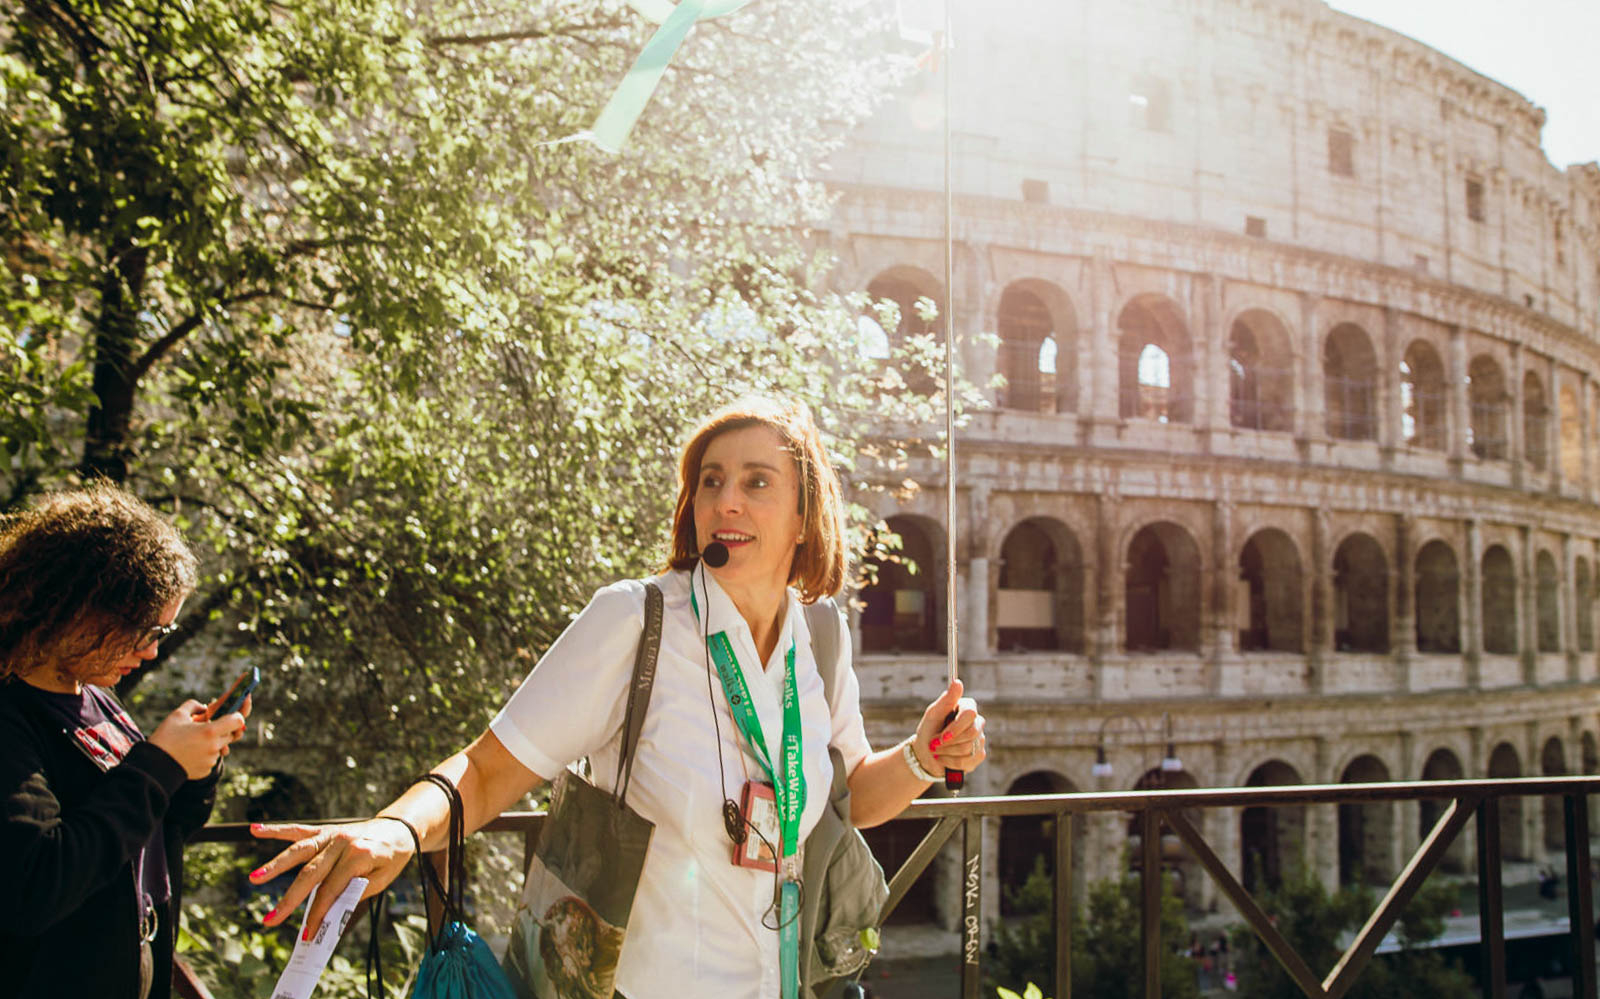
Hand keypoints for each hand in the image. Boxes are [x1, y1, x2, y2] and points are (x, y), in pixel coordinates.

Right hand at [148, 696, 249, 779]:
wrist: (153, 766)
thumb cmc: (165, 738)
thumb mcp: (177, 715)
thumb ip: (194, 706)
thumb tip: (204, 707)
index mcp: (211, 731)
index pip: (238, 721)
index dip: (236, 716)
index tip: (230, 715)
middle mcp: (214, 747)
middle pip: (230, 735)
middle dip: (222, 730)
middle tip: (207, 727)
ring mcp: (211, 760)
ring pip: (220, 747)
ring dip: (212, 743)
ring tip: (193, 741)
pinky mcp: (206, 770)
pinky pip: (210, 759)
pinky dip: (204, 754)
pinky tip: (190, 752)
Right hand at [249, 819, 415, 937]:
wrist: (399, 829)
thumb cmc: (390, 858)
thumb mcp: (381, 880)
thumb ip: (353, 893)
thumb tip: (326, 911)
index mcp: (358, 855)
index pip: (330, 890)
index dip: (317, 914)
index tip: (307, 934)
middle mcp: (342, 842)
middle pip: (310, 874)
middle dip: (289, 900)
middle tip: (270, 921)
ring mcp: (331, 834)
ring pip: (299, 851)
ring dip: (275, 866)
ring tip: (255, 878)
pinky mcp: (325, 830)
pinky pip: (299, 830)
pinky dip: (276, 830)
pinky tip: (255, 830)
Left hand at [912, 679, 986, 778]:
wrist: (925, 754)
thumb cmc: (929, 729)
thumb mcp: (933, 714)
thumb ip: (946, 700)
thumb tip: (957, 682)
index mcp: (967, 708)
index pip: (970, 714)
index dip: (956, 727)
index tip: (942, 736)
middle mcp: (977, 722)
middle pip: (972, 733)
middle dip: (949, 743)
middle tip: (934, 744)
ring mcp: (980, 739)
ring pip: (968, 749)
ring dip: (947, 752)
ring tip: (937, 750)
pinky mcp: (978, 755)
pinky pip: (968, 762)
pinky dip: (951, 762)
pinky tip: (943, 759)